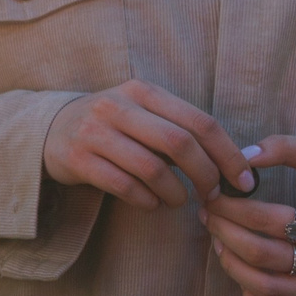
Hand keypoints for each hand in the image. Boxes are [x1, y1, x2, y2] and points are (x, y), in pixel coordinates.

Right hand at [42, 80, 257, 208]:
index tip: (244, 180)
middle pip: (179, 143)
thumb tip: (234, 163)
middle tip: (213, 195)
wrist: (50, 129)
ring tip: (178, 200)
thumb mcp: (142, 113)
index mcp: (143, 91)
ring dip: (175, 193)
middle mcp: (118, 106)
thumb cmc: (113, 126)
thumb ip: (180, 129)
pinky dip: (146, 201)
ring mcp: (95, 132)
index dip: (228, 153)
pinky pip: (124, 187)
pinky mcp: (77, 159)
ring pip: (152, 169)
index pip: (199, 121)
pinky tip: (151, 203)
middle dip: (205, 175)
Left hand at [201, 136, 295, 295]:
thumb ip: (284, 148)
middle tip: (208, 216)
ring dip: (231, 265)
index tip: (213, 196)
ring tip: (217, 240)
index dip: (233, 209)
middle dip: (225, 233)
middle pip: (263, 255)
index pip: (270, 221)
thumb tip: (245, 157)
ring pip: (266, 287)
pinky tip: (240, 271)